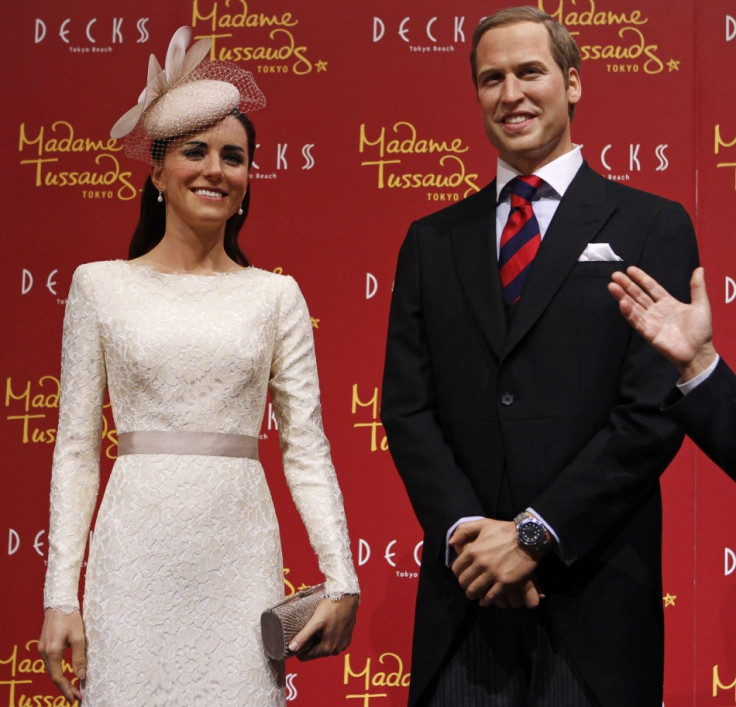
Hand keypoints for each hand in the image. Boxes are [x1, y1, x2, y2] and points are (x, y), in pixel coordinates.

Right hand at [38, 608, 85, 704]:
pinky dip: (57, 670)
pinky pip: (50, 662)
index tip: (76, 698)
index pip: (58, 677)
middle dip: (64, 687)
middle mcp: (44, 652)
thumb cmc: (71, 618)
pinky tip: (65, 673)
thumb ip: (79, 658)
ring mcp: (42, 649)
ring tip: (72, 688)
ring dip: (61, 680)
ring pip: (51, 670)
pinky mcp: (44, 645)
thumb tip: (81, 676)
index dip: (67, 689)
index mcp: (52, 651)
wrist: (59, 602)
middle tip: (75, 696)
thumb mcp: (79, 637)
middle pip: (53, 676)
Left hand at [289, 594, 358, 660]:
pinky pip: (333, 642)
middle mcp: (335, 650)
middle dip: (309, 643)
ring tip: (318, 626)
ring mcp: (342, 645)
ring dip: (319, 639)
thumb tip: (291, 648)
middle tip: (308, 628)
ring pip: (323, 647)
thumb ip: (303, 636)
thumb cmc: (332, 608)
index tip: (296, 638)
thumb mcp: (315, 622)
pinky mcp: (346, 639)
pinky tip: (327, 626)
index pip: (305, 657)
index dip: (298, 649)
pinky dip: (328, 636)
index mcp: (327, 649)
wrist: (348, 598)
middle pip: (315, 652)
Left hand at [450, 518, 539, 607]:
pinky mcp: (506, 582)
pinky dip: (485, 601)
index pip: (457, 568)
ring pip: (475, 590)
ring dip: (472, 594)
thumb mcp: (482, 524)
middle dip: (464, 584)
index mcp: (474, 550)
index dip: (457, 573)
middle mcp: (481, 564)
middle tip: (467, 584)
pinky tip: (484, 600)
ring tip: (474, 593)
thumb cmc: (504, 530)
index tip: (461, 574)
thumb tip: (451, 543)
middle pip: (464, 581)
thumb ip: (463, 531)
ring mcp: (493, 574)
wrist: (528, 537)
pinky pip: (491, 597)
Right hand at [608, 266, 716, 380]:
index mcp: (667, 303)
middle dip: (627, 285)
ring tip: (612, 287)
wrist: (699, 351)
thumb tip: (699, 269)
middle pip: (638, 295)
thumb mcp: (701, 305)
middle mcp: (656, 311)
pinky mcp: (648, 333)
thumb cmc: (700, 330)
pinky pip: (636, 321)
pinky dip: (629, 312)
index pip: (651, 288)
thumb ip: (697, 287)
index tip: (630, 269)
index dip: (641, 278)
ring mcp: (650, 321)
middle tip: (615, 275)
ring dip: (622, 297)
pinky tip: (622, 303)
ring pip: (634, 306)